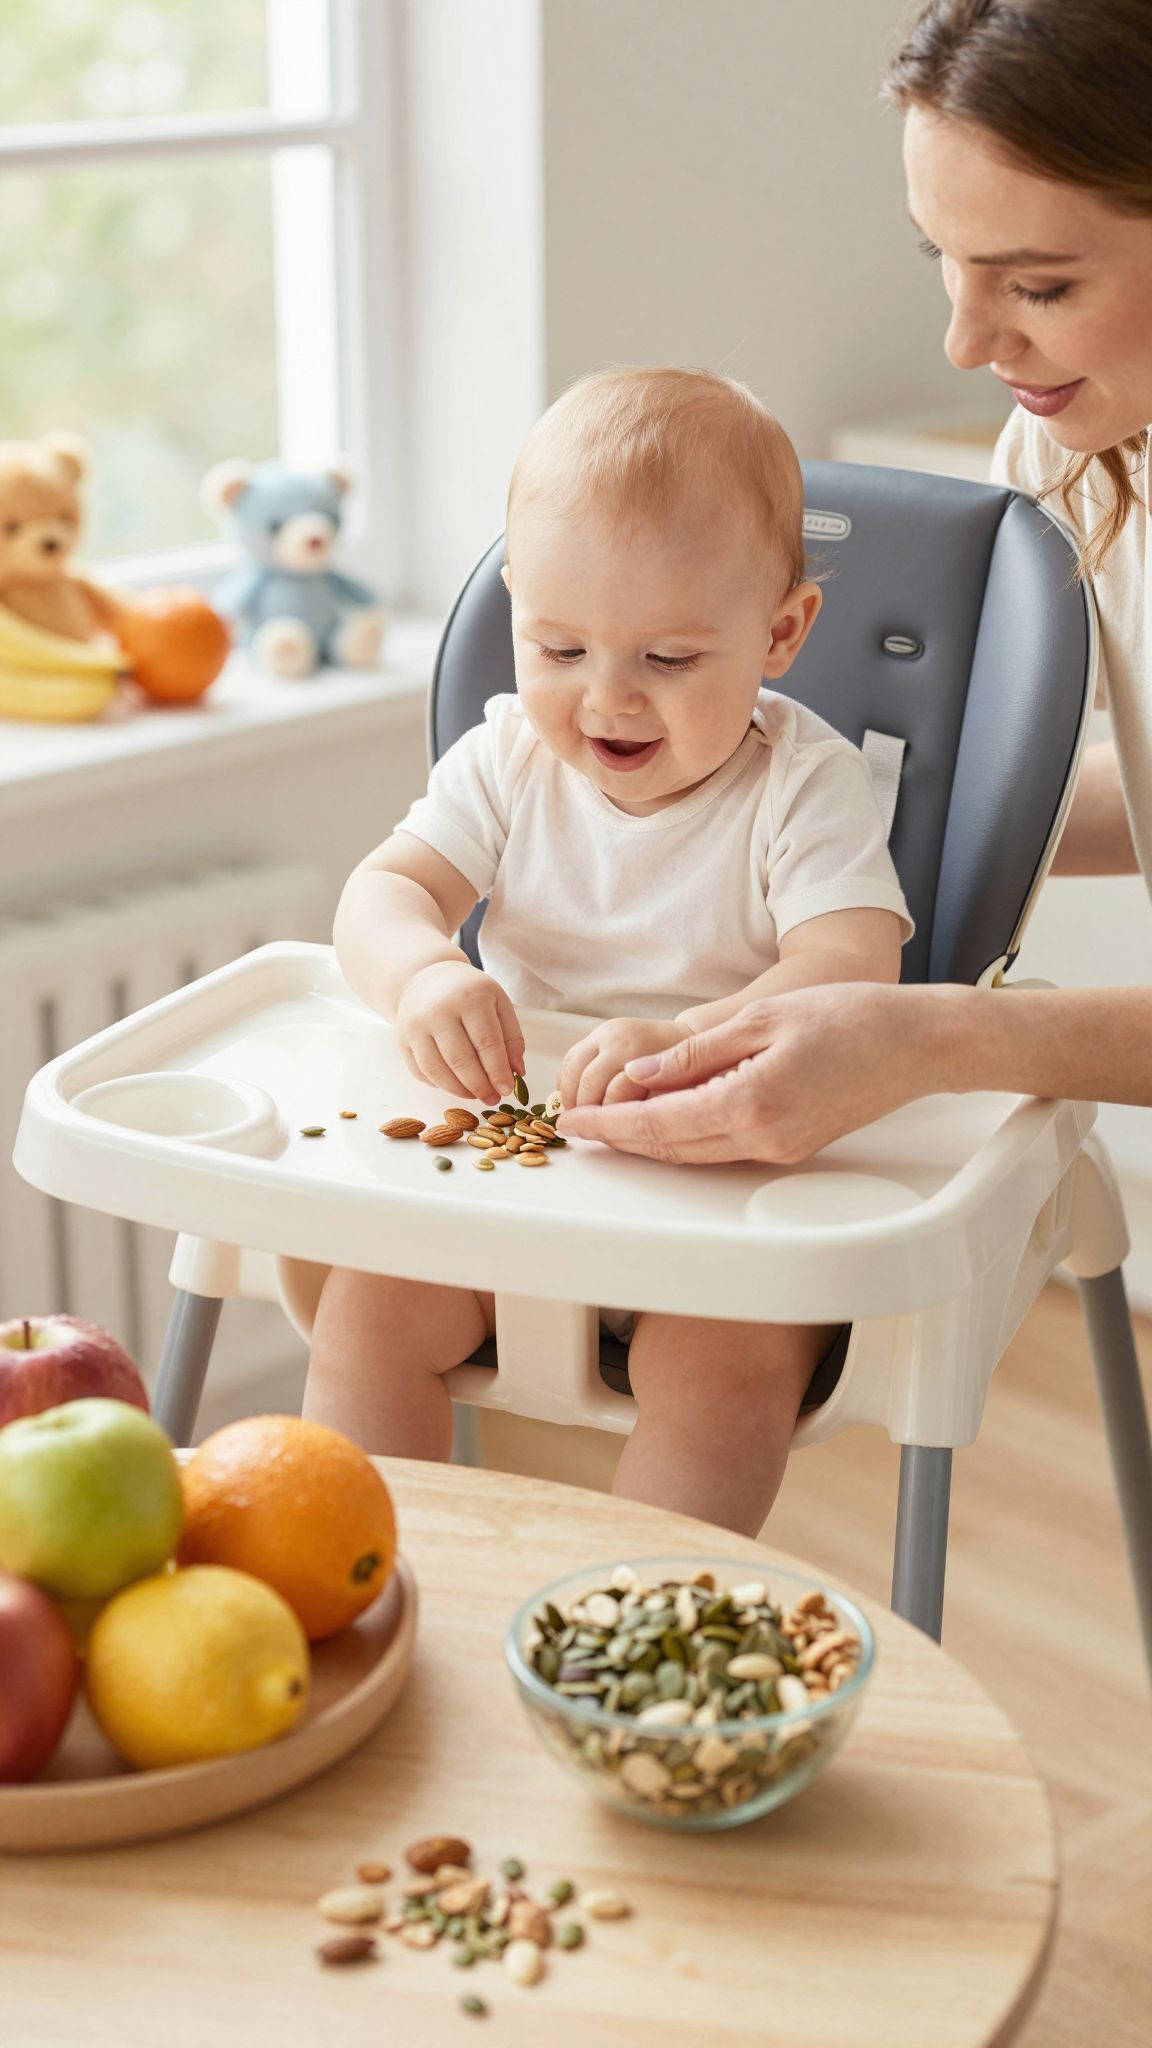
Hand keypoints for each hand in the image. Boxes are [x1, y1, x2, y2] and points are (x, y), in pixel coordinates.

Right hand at [395, 961, 525, 1101]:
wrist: (428, 977)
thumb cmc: (469, 993)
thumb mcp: (498, 1003)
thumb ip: (512, 1037)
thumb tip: (517, 1072)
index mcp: (470, 997)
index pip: (487, 1043)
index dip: (498, 1071)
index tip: (506, 1090)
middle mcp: (439, 1010)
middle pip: (461, 1060)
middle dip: (479, 1086)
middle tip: (492, 1098)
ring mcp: (416, 1025)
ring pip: (437, 1070)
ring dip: (459, 1091)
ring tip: (474, 1095)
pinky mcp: (402, 1038)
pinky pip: (420, 1072)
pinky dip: (438, 1084)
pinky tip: (454, 1085)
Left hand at [558, 983, 963, 1161]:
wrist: (914, 1044)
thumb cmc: (849, 1017)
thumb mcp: (762, 1018)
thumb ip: (696, 1051)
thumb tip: (641, 1075)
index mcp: (750, 1102)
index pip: (659, 1124)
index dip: (609, 1127)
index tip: (572, 1125)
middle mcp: (762, 1137)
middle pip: (671, 1149)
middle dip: (619, 1140)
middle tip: (577, 1128)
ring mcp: (778, 1149)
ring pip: (695, 1155)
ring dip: (649, 1144)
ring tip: (609, 1127)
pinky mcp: (790, 1146)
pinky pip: (722, 1149)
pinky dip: (685, 1140)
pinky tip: (665, 1121)